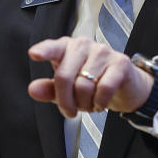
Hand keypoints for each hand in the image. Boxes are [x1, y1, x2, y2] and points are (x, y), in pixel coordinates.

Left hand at [28, 36, 154, 117]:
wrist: (124, 87)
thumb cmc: (92, 84)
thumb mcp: (67, 89)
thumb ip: (49, 89)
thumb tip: (32, 90)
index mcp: (67, 47)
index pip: (53, 48)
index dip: (44, 51)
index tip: (33, 54)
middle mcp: (83, 45)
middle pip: (64, 77)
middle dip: (65, 101)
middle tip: (70, 112)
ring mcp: (103, 52)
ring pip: (84, 86)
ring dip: (85, 104)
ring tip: (89, 104)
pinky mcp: (120, 63)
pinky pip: (104, 88)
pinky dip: (100, 102)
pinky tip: (100, 103)